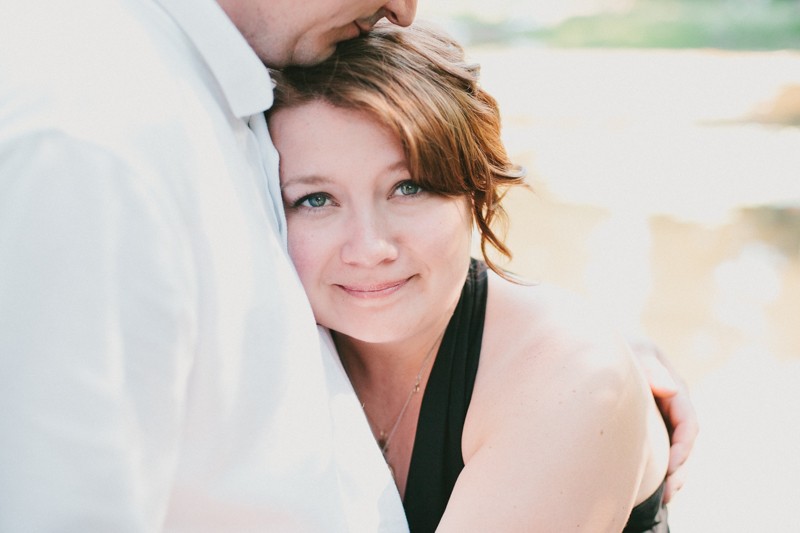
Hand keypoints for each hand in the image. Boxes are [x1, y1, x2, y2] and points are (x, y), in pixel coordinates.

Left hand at [629, 338, 698, 503]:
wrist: (597, 346)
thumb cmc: (616, 347)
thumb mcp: (634, 352)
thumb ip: (650, 369)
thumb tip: (671, 389)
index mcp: (674, 388)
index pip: (688, 423)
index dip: (683, 449)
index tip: (671, 470)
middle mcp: (672, 404)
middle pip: (685, 443)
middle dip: (679, 470)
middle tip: (667, 494)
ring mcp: (660, 414)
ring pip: (673, 449)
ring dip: (672, 474)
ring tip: (662, 498)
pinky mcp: (646, 422)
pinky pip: (658, 447)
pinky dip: (657, 466)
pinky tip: (648, 486)